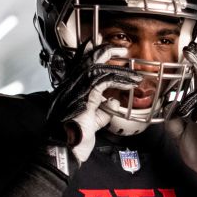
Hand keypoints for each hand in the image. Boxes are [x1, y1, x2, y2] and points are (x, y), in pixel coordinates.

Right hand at [44, 44, 141, 167]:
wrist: (63, 152)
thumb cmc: (73, 140)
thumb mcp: (92, 123)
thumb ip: (102, 111)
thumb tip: (114, 103)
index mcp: (70, 91)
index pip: (79, 66)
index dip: (90, 53)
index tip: (102, 45)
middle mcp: (69, 88)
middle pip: (86, 61)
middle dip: (105, 51)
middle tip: (121, 50)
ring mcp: (74, 92)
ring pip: (97, 69)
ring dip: (119, 70)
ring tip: (134, 74)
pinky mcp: (83, 98)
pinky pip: (103, 82)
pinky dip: (119, 81)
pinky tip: (129, 84)